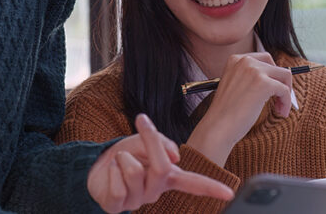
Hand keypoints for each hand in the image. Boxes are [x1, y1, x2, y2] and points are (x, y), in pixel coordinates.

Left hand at [87, 114, 233, 212]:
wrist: (95, 166)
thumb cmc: (126, 154)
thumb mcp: (143, 140)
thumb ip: (160, 142)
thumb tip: (175, 156)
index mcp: (168, 176)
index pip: (193, 183)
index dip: (211, 187)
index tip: (230, 193)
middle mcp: (156, 191)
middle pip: (162, 166)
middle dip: (150, 140)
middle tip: (141, 120)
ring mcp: (138, 201)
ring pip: (135, 171)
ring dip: (122, 157)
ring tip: (120, 160)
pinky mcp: (118, 207)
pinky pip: (117, 185)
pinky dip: (111, 170)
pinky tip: (111, 173)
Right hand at [186, 52, 292, 165]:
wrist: (217, 128)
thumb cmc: (226, 113)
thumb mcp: (236, 87)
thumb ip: (250, 78)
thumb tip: (277, 78)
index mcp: (235, 59)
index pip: (264, 59)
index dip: (273, 75)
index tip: (274, 90)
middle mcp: (245, 61)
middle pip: (276, 67)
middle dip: (282, 83)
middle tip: (280, 100)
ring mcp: (255, 71)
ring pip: (285, 76)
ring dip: (286, 93)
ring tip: (280, 109)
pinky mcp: (264, 84)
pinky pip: (286, 90)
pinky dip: (286, 102)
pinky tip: (281, 113)